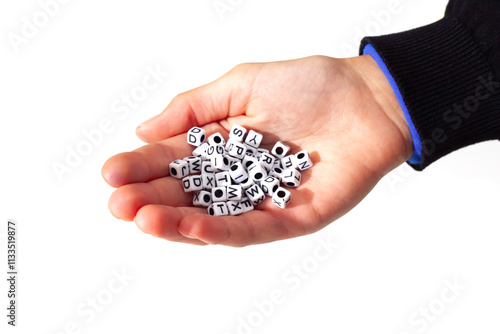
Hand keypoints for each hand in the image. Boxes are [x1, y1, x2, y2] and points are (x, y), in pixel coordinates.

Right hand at [101, 55, 412, 246]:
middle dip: (151, 200)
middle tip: (117, 204)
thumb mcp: (240, 85)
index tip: (111, 171)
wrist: (367, 99)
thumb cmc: (309, 85)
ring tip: (143, 219)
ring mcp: (263, 199)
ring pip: (214, 218)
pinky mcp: (291, 217)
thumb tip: (143, 129)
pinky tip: (193, 228)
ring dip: (178, 222)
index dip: (143, 167)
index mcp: (222, 145)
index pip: (174, 160)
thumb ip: (193, 109)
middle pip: (188, 194)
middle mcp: (238, 176)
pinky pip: (254, 228)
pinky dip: (223, 231)